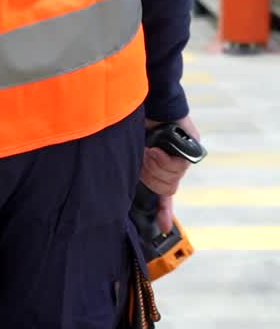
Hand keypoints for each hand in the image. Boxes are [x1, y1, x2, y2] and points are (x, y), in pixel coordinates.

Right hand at [140, 115, 200, 234]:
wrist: (148, 102)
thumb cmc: (137, 124)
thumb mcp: (135, 153)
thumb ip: (139, 171)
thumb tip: (141, 190)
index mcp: (158, 165)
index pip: (163, 193)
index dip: (163, 211)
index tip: (164, 227)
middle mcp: (172, 162)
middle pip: (165, 187)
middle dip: (151, 176)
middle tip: (144, 158)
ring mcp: (183, 156)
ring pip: (172, 178)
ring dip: (156, 166)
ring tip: (150, 149)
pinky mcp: (192, 146)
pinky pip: (179, 165)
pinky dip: (165, 160)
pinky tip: (158, 150)